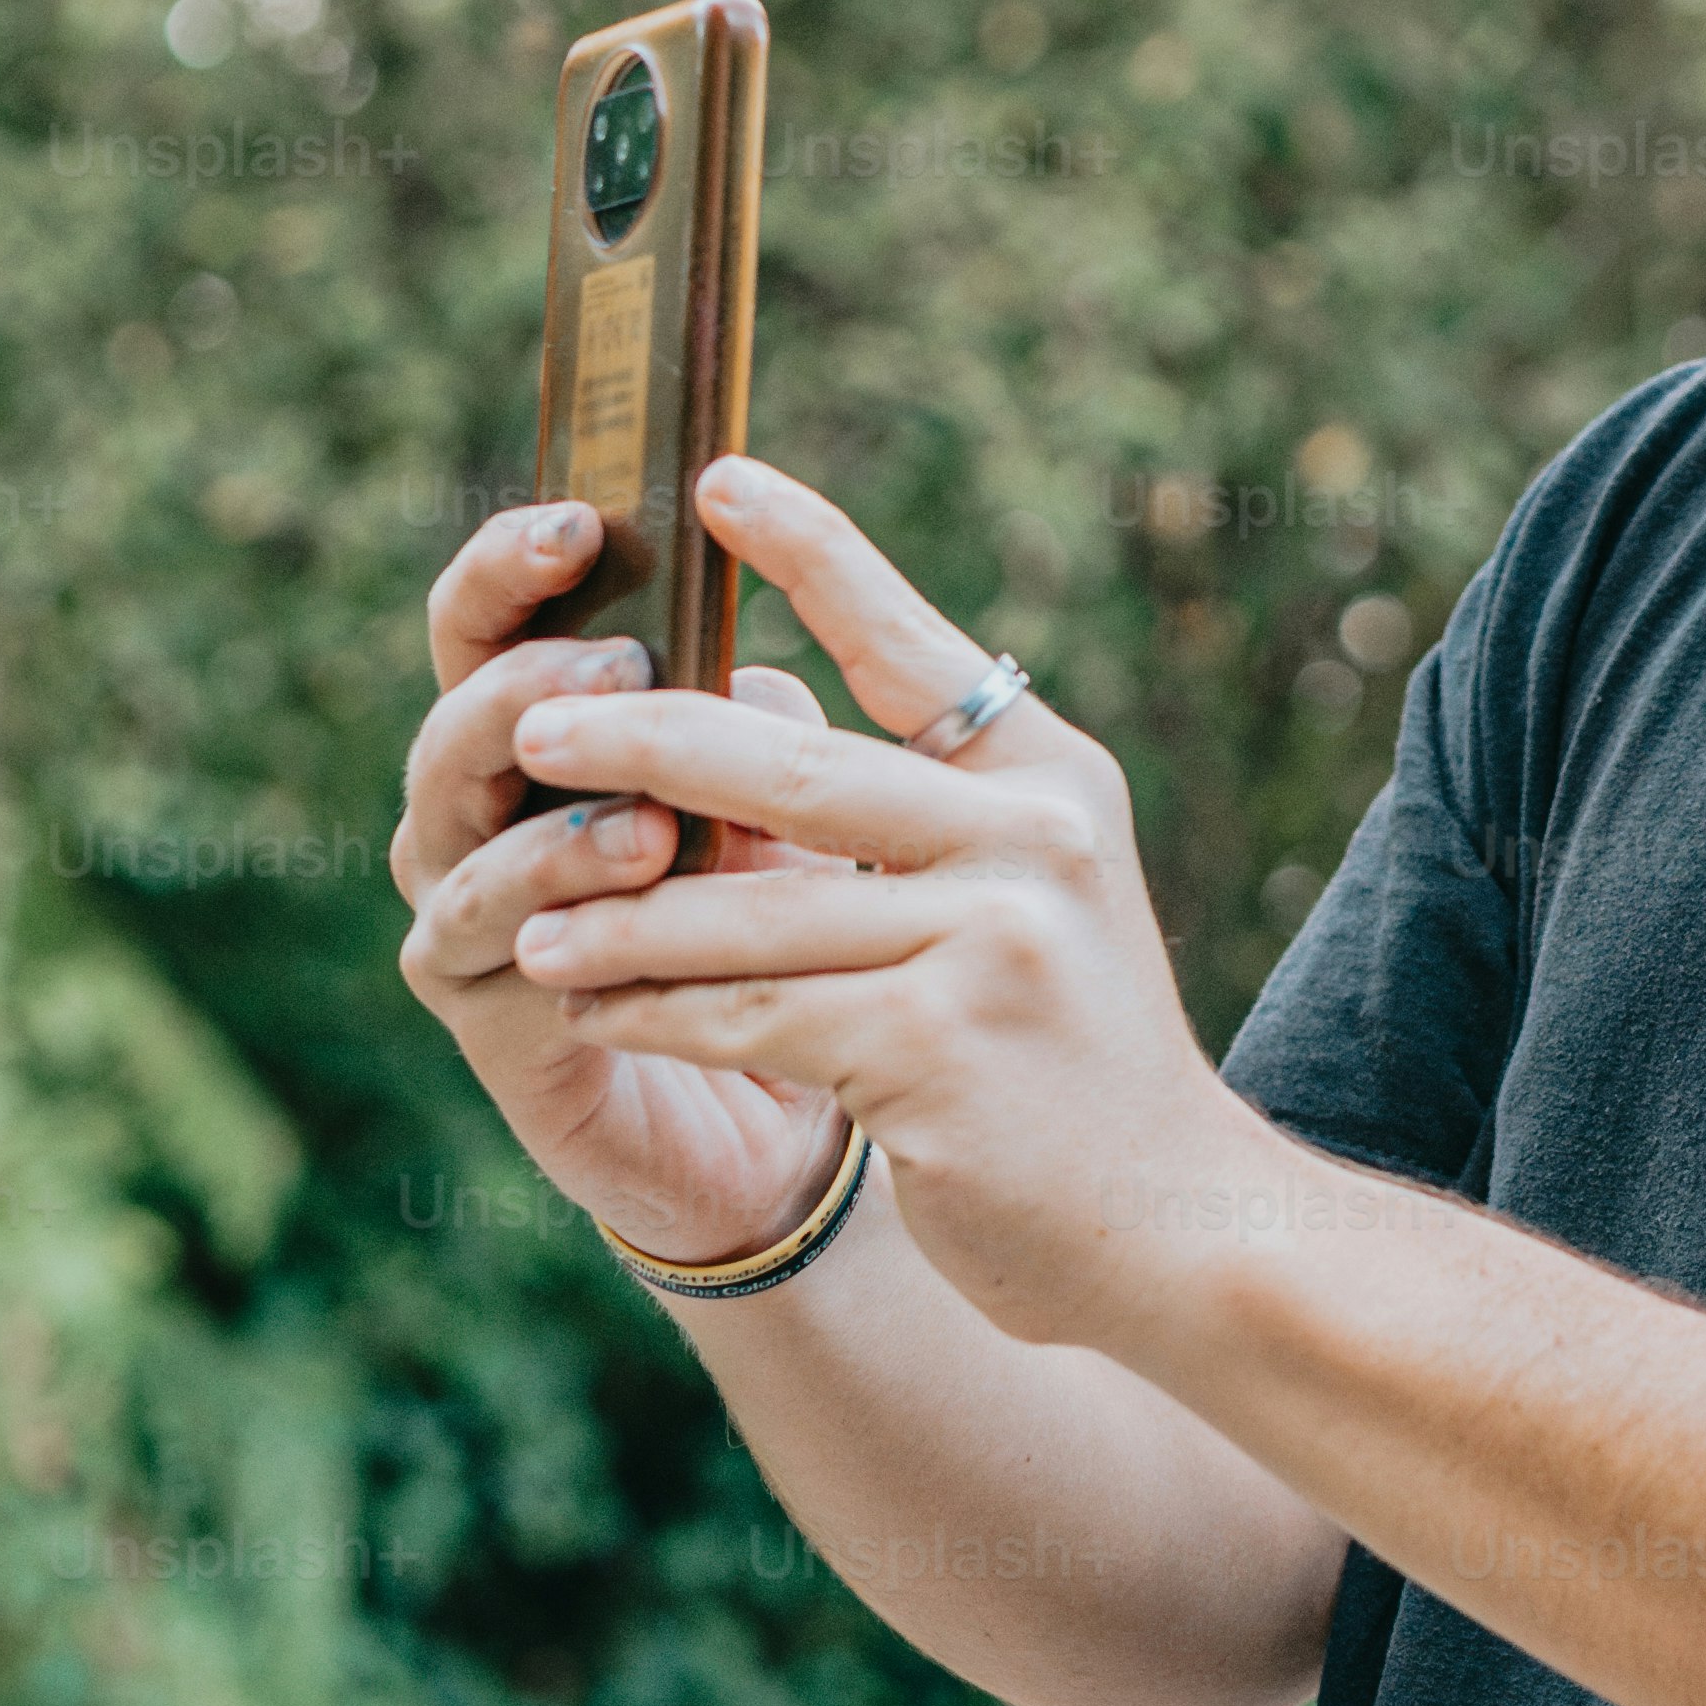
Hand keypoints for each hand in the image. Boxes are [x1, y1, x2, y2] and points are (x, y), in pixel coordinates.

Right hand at [386, 495, 873, 1268]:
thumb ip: (756, 730)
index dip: (514, 563)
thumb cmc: (776, 930)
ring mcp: (460, 903)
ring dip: (547, 799)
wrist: (785, 1114)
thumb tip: (757, 670)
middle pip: (453, 705)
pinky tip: (627, 878)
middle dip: (527, 673)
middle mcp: (477, 807)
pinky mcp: (478, 1004)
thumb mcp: (786, 805)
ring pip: (450, 817)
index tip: (581, 518)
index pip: (495, 621)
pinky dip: (547, 898)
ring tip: (644, 803)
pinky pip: (478, 930)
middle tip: (621, 668)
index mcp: (542, 731)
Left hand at [499, 453, 1299, 1361]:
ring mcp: (988, 944)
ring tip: (530, 925)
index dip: (812, 554)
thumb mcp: (1030, 900)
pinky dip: (657, 1016)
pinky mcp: (935, 1052)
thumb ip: (925, 814)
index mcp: (1052, 781)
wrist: (1174, 1225)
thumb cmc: (1070, 1061)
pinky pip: (752, 1017)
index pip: (913, 645)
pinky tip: (591, 1016)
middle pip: (796, 766)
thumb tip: (745, 721)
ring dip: (620, 920)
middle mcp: (1032, 841)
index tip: (715, 479)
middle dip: (645, 740)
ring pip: (751, 913)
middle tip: (532, 724)